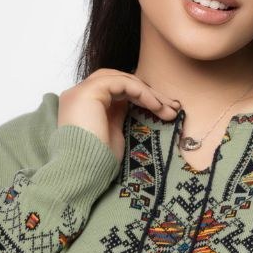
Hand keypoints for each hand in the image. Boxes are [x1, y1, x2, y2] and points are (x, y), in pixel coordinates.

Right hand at [57, 69, 180, 166]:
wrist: (83, 172)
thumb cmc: (97, 162)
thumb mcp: (112, 134)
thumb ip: (118, 114)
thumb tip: (135, 103)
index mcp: (83, 105)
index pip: (115, 90)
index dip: (142, 97)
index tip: (165, 111)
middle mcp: (79, 94)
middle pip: (120, 82)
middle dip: (149, 93)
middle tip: (173, 107)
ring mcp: (82, 91)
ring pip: (122, 79)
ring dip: (149, 93)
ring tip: (169, 109)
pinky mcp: (89, 91)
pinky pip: (122, 83)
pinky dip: (142, 92)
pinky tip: (156, 106)